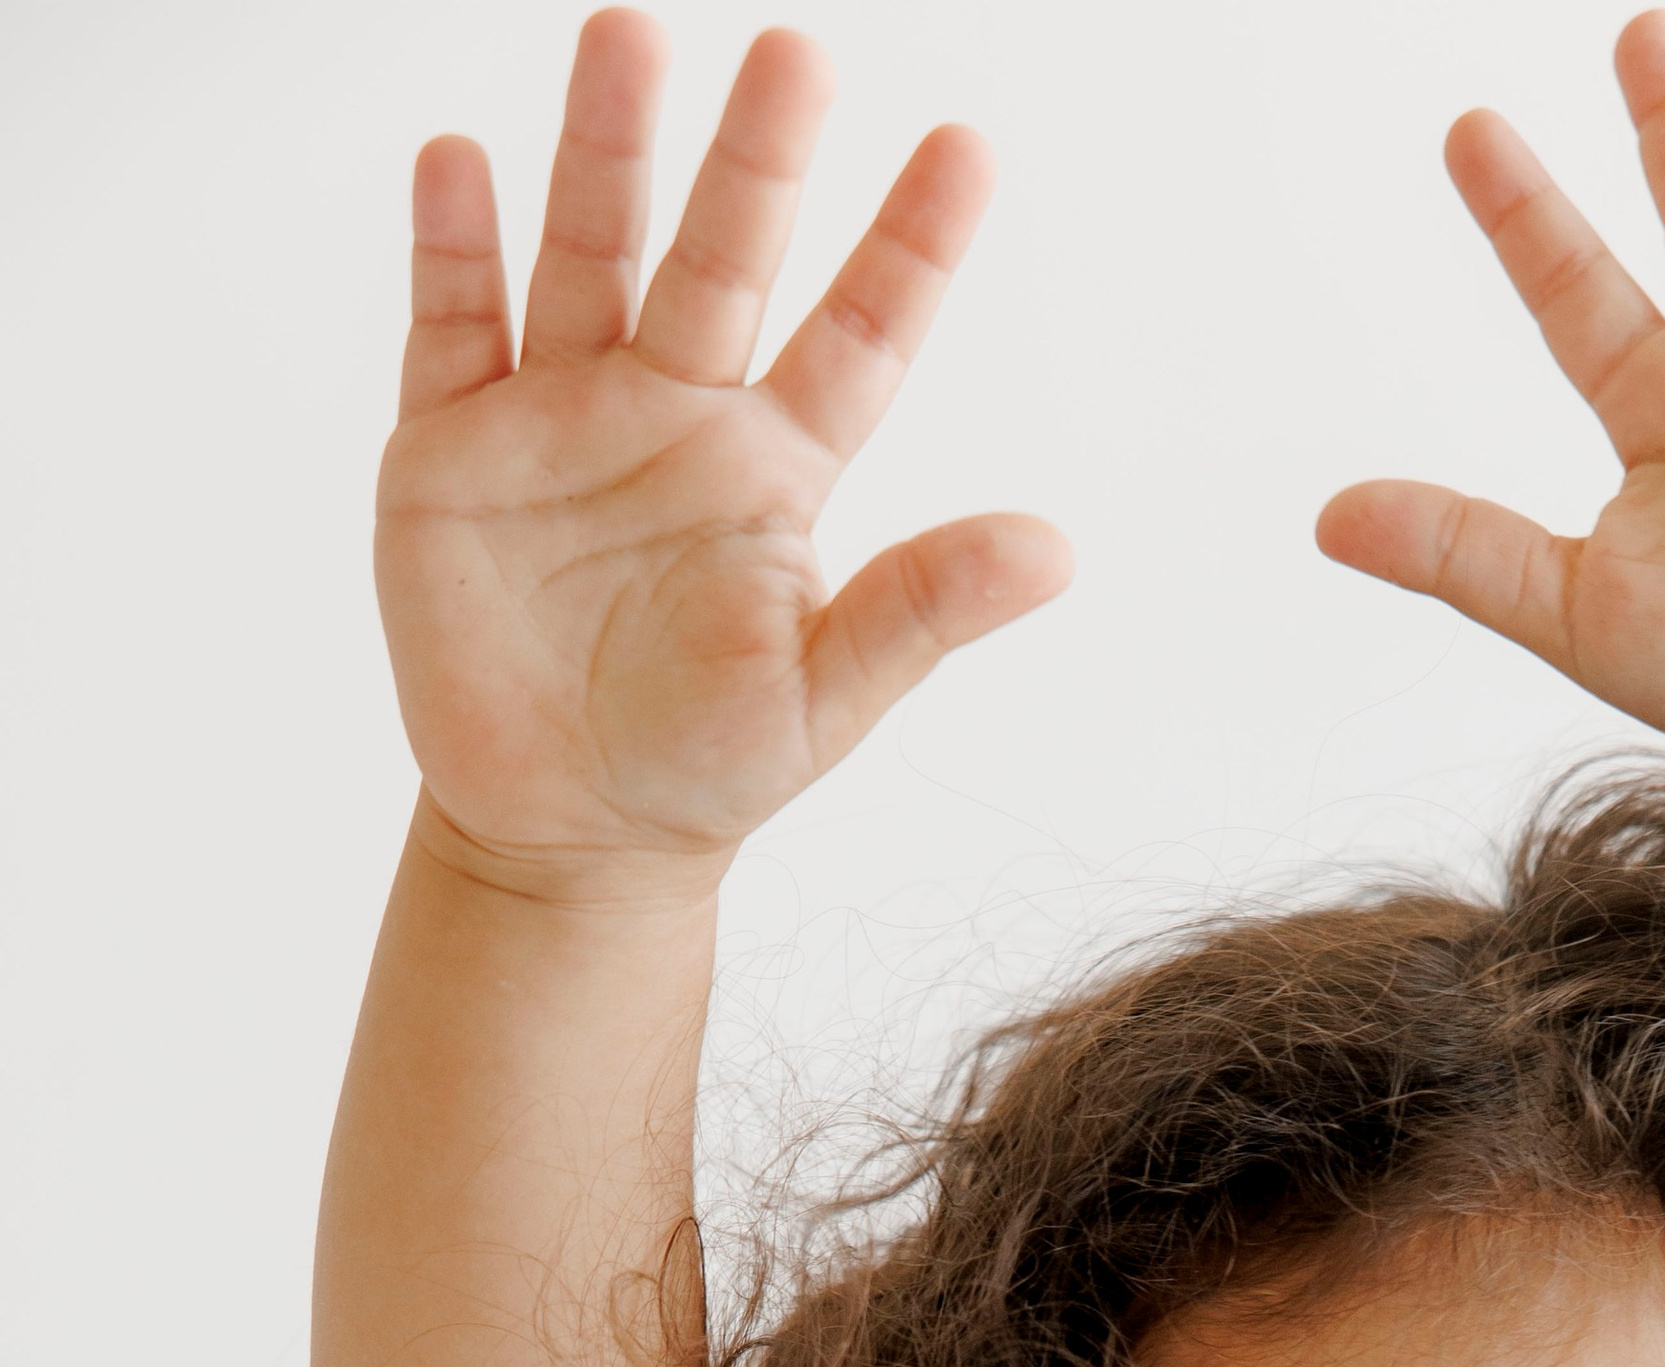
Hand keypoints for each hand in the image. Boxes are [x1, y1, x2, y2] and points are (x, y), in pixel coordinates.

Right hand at [377, 12, 1070, 899]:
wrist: (561, 833)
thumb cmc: (702, 767)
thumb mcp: (824, 698)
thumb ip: (923, 609)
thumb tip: (1058, 552)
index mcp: (772, 467)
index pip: (859, 336)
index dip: (911, 249)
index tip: (968, 151)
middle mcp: (672, 412)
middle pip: (723, 261)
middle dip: (757, 162)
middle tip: (796, 53)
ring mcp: (559, 418)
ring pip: (588, 258)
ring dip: (605, 156)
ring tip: (629, 42)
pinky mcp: (450, 449)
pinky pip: (453, 329)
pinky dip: (453, 250)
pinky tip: (460, 163)